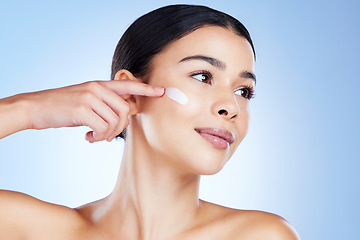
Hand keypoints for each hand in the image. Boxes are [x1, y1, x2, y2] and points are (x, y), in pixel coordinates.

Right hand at [20, 80, 163, 141]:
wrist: (36, 107)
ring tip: (94, 137)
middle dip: (120, 127)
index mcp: (99, 85)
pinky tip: (87, 138)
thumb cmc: (62, 107)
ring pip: (114, 121)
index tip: (162, 91)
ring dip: (107, 135)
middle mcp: (97, 88)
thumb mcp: (85, 101)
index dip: (146, 88)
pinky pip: (102, 128)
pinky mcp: (82, 109)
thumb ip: (104, 106)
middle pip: (124, 110)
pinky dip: (98, 137)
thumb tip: (121, 123)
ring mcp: (89, 97)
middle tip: (107, 136)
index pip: (128, 84)